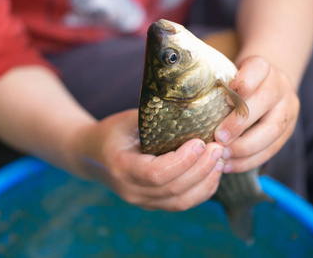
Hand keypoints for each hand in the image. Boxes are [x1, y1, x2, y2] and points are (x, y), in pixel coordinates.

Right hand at [71, 109, 225, 210]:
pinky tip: (213, 174)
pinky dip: (201, 191)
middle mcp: (130, 190)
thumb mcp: (128, 119)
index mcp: (121, 167)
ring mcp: (141, 201)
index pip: (156, 173)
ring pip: (181, 202)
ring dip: (206, 182)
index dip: (182, 161)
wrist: (92, 155)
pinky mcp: (152, 204)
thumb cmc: (112, 131)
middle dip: (202, 169)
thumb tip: (194, 108)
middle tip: (219, 148)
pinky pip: (180, 204)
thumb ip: (155, 118)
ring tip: (221, 160)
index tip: (200, 142)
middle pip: (174, 189)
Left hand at [214, 56, 299, 172]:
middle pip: (264, 101)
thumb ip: (217, 86)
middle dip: (239, 123)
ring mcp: (288, 108)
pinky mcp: (289, 129)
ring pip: (273, 129)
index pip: (257, 68)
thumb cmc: (237, 83)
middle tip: (218, 138)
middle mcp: (279, 85)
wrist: (268, 85)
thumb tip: (189, 108)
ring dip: (245, 147)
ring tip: (223, 155)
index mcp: (263, 67)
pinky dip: (250, 160)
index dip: (242, 84)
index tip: (225, 100)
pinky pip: (272, 148)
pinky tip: (230, 165)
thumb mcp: (229, 75)